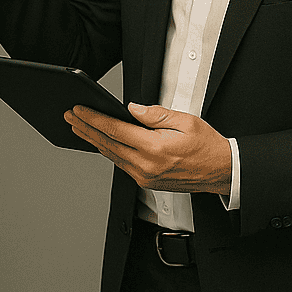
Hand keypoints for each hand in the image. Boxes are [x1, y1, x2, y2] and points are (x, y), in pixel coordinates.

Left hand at [64, 102, 231, 196]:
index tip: (79, 110)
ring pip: (111, 155)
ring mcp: (145, 176)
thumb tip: (132, 109)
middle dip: (86, 128)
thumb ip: (155, 114)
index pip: (115, 130)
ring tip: (79, 126)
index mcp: (155, 149)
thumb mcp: (185, 121)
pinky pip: (121, 164)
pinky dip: (108, 151)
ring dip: (93, 139)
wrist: (222, 171)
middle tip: (70, 116)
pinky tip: (100, 141)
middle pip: (107, 144)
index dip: (93, 119)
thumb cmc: (207, 146)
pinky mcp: (146, 182)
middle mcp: (147, 166)